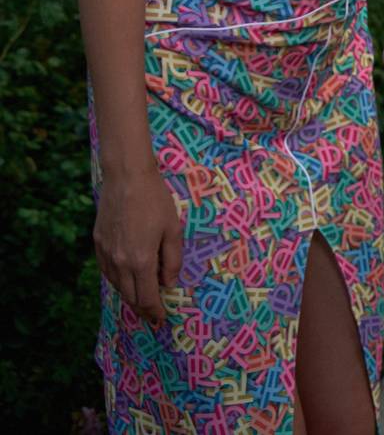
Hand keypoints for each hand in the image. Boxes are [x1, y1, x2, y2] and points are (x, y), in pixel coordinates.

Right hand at [93, 162, 183, 326]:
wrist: (126, 176)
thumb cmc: (155, 200)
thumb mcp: (172, 229)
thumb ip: (172, 260)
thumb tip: (169, 283)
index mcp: (140, 261)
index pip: (146, 299)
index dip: (154, 312)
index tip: (161, 319)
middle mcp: (119, 263)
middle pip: (130, 296)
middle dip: (142, 309)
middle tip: (152, 314)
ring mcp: (105, 254)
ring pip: (117, 285)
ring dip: (130, 295)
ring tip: (141, 298)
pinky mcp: (98, 243)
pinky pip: (107, 271)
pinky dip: (118, 279)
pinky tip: (126, 277)